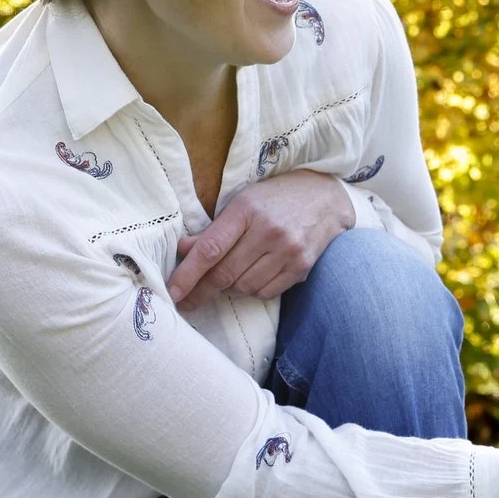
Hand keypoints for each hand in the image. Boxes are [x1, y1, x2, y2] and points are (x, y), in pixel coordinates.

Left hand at [168, 169, 354, 307]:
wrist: (326, 198)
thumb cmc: (277, 198)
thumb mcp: (243, 202)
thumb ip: (214, 229)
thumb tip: (183, 250)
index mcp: (247, 210)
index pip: (210, 249)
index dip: (188, 274)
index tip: (172, 292)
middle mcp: (268, 232)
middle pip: (225, 274)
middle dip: (201, 290)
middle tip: (187, 300)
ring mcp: (288, 252)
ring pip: (244, 287)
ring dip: (230, 287)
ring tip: (231, 274)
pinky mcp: (301, 268)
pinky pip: (265, 292)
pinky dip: (252, 290)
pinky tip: (253, 275)